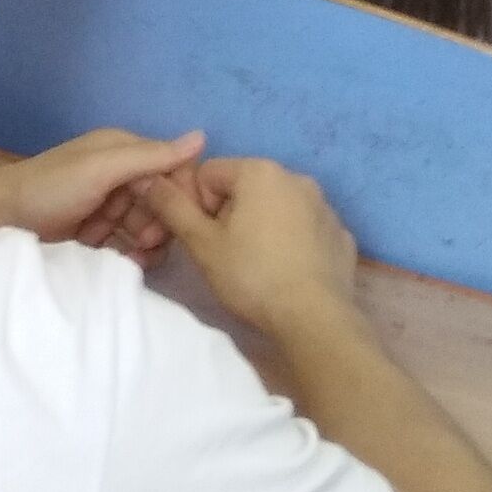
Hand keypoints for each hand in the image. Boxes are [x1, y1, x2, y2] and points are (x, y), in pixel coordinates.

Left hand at [0, 129, 202, 258]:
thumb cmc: (49, 188)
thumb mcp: (100, 169)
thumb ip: (148, 157)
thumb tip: (203, 136)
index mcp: (123, 150)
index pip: (172, 169)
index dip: (181, 195)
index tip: (177, 220)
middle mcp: (120, 174)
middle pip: (162, 203)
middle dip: (162, 224)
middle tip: (146, 242)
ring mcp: (108, 204)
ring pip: (149, 226)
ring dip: (148, 243)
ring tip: (136, 258)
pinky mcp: (97, 232)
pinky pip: (129, 243)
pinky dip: (132, 254)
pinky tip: (127, 264)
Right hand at [140, 156, 361, 337]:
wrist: (314, 318)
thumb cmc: (252, 276)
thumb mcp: (202, 244)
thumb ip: (172, 206)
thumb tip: (149, 179)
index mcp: (260, 172)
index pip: (209, 174)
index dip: (197, 206)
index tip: (203, 239)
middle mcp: (296, 178)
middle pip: (244, 188)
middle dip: (230, 215)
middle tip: (227, 254)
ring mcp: (325, 207)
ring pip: (277, 208)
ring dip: (261, 227)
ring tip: (258, 266)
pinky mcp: (341, 235)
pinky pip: (305, 229)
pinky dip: (292, 243)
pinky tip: (288, 271)